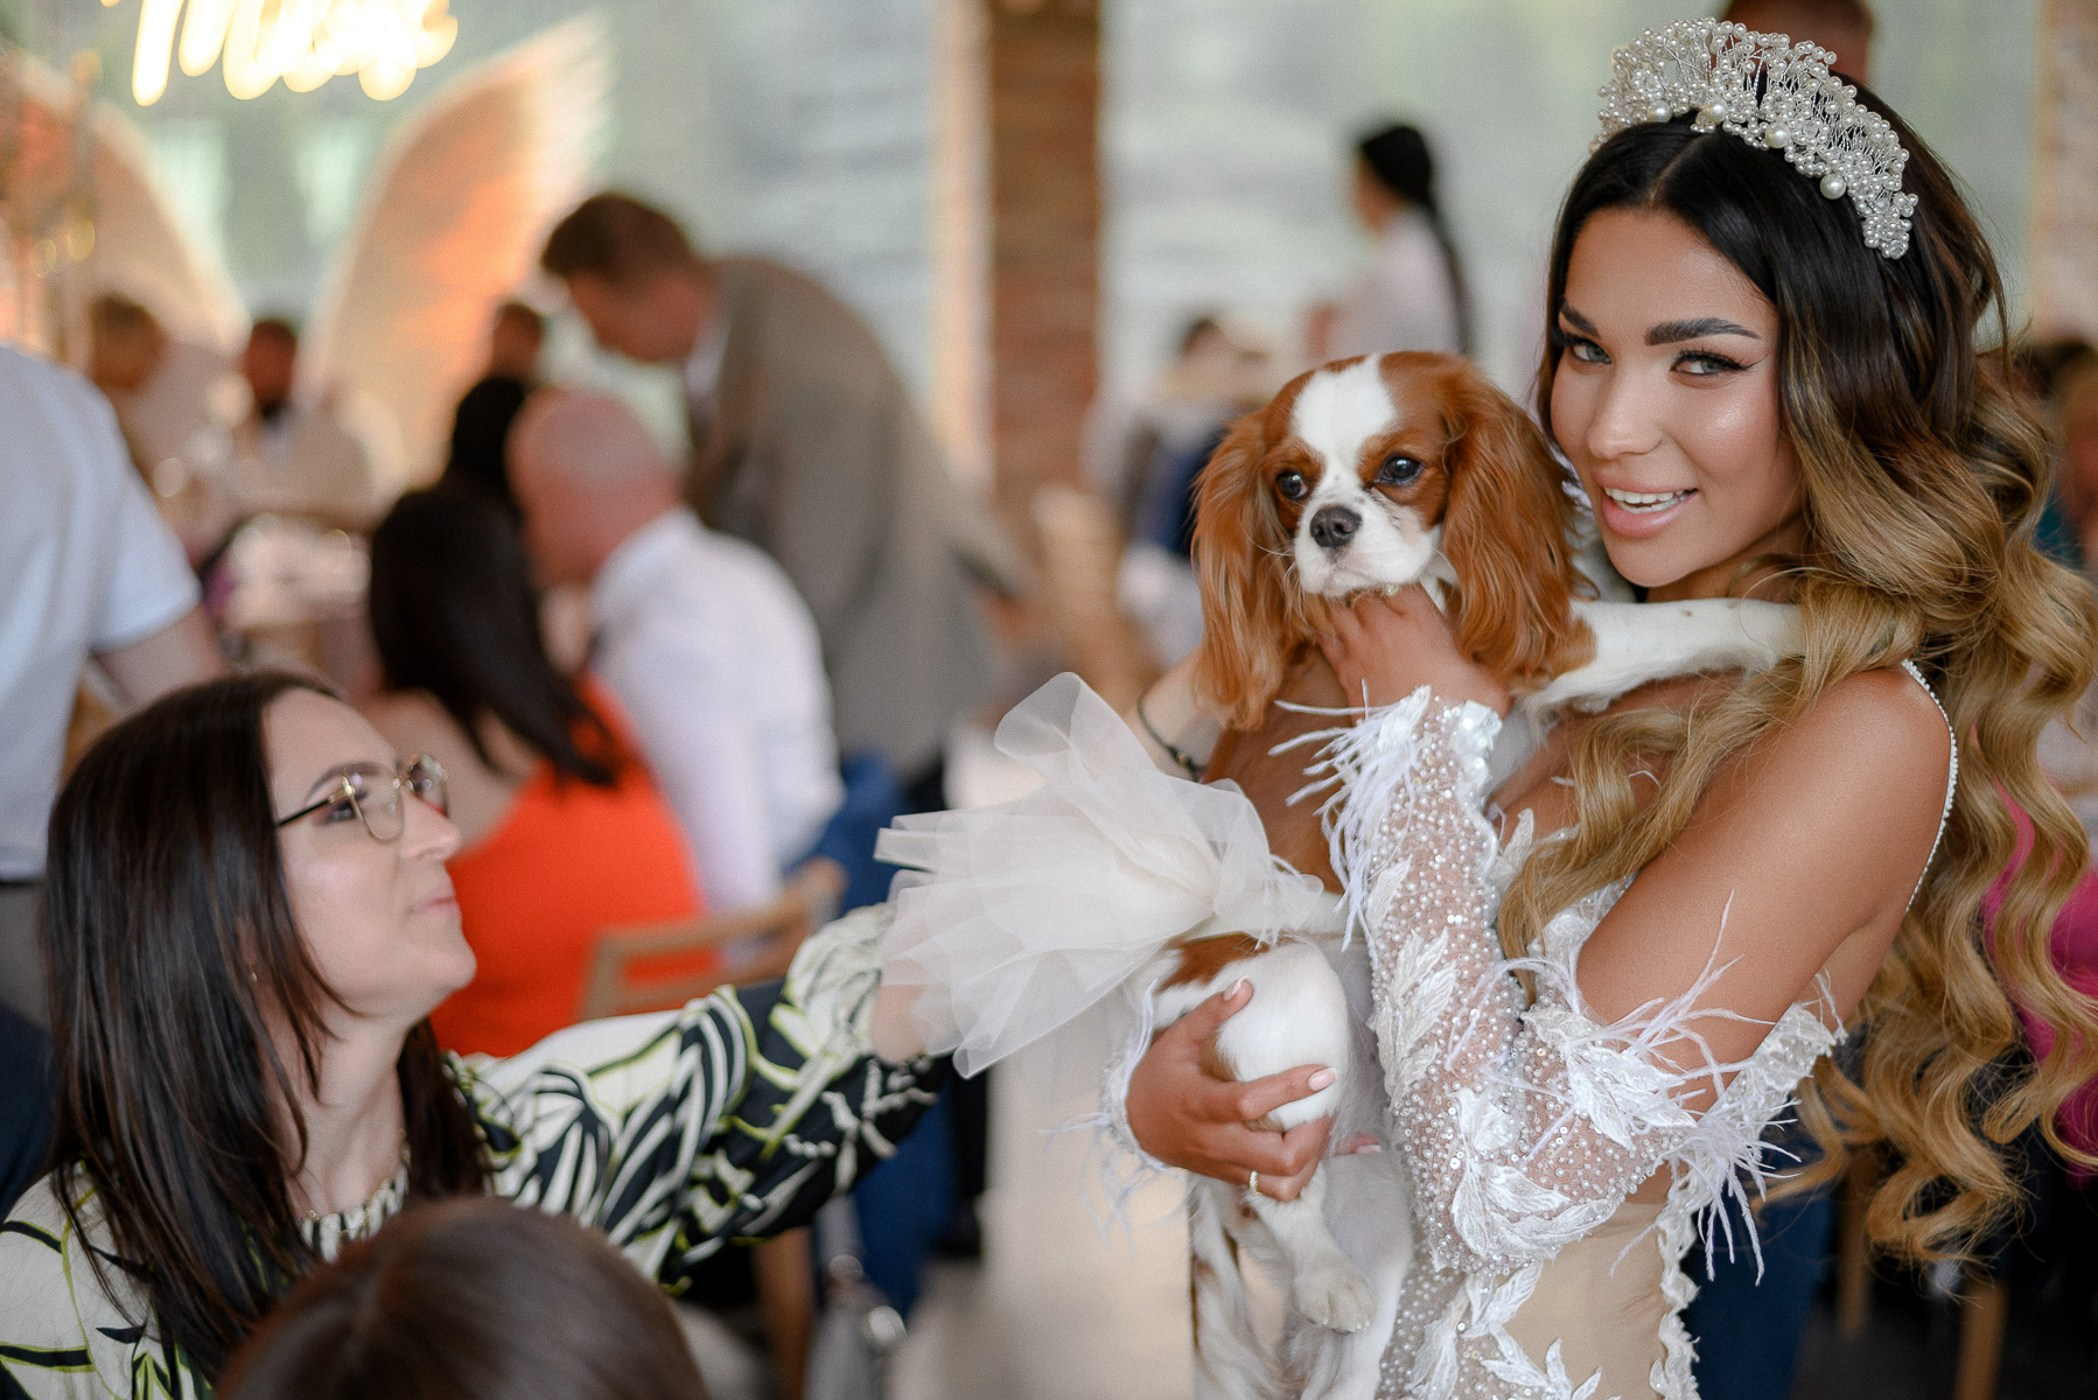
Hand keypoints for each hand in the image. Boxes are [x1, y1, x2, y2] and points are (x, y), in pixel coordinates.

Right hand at [1125, 980, 1335, 1200]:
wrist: (1134, 1123)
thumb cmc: (1159, 1077)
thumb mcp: (1178, 1039)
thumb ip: (1212, 1013)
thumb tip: (1246, 986)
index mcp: (1201, 1105)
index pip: (1249, 1103)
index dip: (1290, 1089)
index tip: (1324, 1073)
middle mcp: (1217, 1141)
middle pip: (1277, 1160)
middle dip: (1313, 1137)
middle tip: (1326, 1106)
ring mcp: (1226, 1165)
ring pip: (1282, 1186)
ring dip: (1310, 1162)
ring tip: (1319, 1129)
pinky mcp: (1233, 1177)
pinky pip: (1277, 1190)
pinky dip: (1301, 1174)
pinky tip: (1313, 1149)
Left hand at [1318, 587, 1510, 715]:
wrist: (1428, 749)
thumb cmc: (1465, 710)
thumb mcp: (1488, 678)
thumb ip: (1483, 656)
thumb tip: (1487, 651)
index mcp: (1421, 619)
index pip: (1398, 582)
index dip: (1397, 584)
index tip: (1401, 591)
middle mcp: (1386, 628)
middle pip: (1363, 594)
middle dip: (1368, 596)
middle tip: (1376, 605)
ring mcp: (1361, 649)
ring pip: (1339, 611)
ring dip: (1345, 611)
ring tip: (1353, 616)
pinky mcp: (1345, 673)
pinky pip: (1325, 641)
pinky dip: (1327, 635)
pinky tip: (1334, 635)